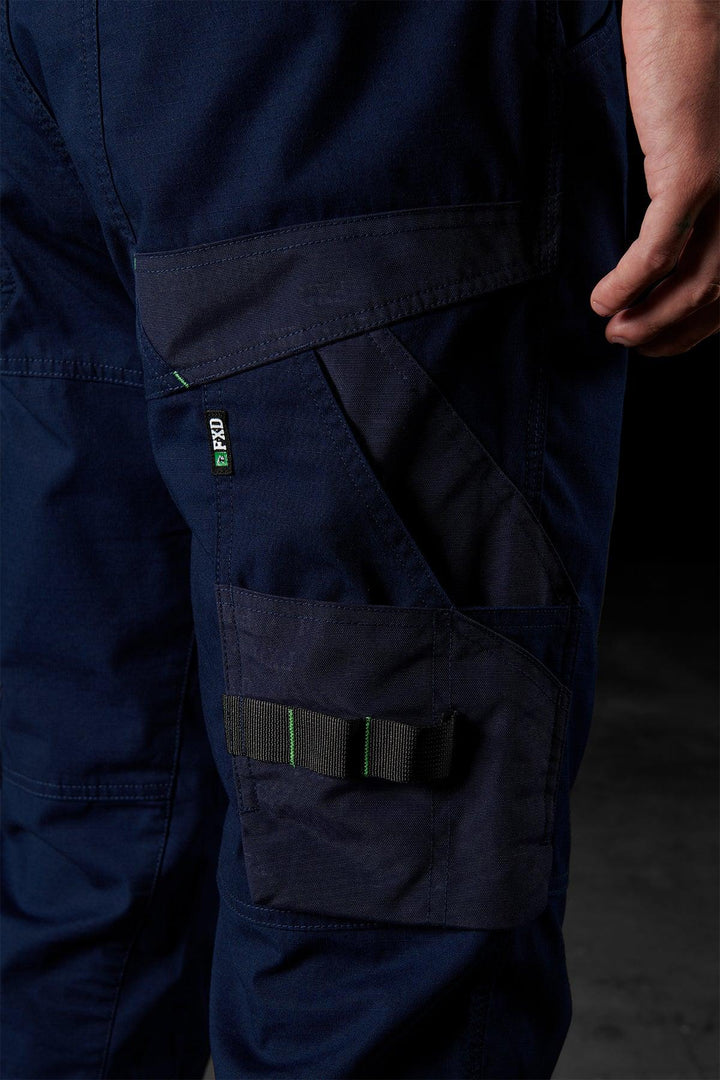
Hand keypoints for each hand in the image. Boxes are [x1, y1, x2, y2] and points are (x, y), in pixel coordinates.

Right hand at [590, 0, 719, 355]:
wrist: (686, 7)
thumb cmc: (688, 69)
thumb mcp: (697, 149)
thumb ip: (692, 198)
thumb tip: (662, 253)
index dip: (694, 327)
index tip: (655, 342)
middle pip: (717, 293)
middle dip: (670, 331)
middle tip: (627, 341)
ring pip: (694, 282)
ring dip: (648, 317)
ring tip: (613, 328)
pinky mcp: (693, 170)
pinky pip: (660, 249)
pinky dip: (629, 282)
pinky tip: (602, 297)